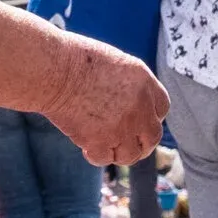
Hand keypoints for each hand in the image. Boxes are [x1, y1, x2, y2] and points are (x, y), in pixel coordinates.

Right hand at [45, 40, 168, 167]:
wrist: (56, 70)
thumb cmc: (75, 59)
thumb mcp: (114, 62)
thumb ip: (127, 84)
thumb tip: (126, 104)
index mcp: (144, 83)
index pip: (161, 108)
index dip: (150, 117)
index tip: (139, 121)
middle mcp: (140, 107)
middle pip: (153, 136)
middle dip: (142, 143)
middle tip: (128, 144)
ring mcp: (123, 127)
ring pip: (131, 154)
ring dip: (120, 153)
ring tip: (106, 148)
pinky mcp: (101, 141)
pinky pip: (105, 159)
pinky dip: (96, 156)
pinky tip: (86, 148)